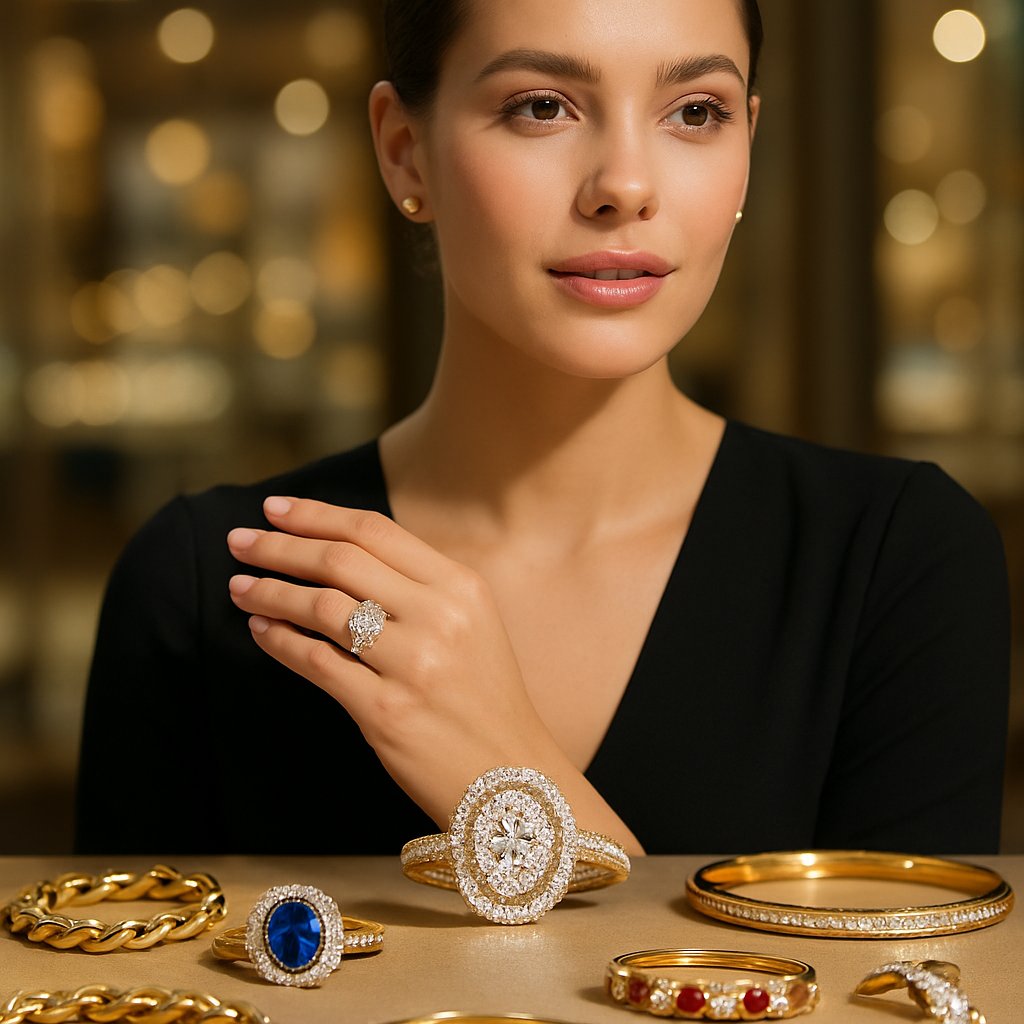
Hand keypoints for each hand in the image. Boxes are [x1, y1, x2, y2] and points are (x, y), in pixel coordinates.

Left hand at [225, 496, 558, 826]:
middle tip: (240, 541)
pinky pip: (316, 663)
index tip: (275, 509)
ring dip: (270, 593)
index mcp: (461, 586)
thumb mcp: (471, 625)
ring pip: (322, 607)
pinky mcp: (385, 711)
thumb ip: (418, 588)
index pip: (375, 531)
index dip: (317, 515)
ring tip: (240, 587)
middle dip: (280, 547)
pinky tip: (262, 630)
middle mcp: (439, 616)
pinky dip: (280, 641)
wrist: (511, 779)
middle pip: (341, 560)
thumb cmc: (484, 699)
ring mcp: (413, 664)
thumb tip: (338, 557)